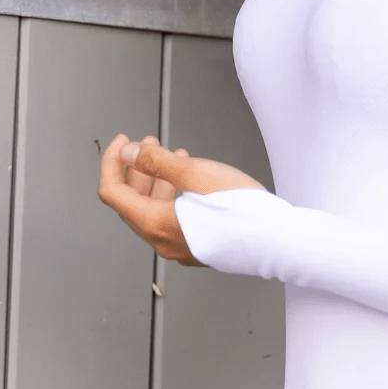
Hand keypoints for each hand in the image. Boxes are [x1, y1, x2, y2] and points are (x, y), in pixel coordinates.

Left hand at [97, 133, 263, 265]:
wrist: (276, 239)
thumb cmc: (242, 209)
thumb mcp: (196, 174)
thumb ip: (156, 162)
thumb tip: (129, 154)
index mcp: (156, 224)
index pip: (113, 192)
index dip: (111, 163)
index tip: (123, 142)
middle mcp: (162, 240)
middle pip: (130, 202)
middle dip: (134, 168)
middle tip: (144, 143)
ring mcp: (179, 246)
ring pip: (151, 209)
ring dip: (154, 179)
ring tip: (169, 154)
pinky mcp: (195, 246)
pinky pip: (169, 218)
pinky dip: (170, 193)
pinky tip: (186, 176)